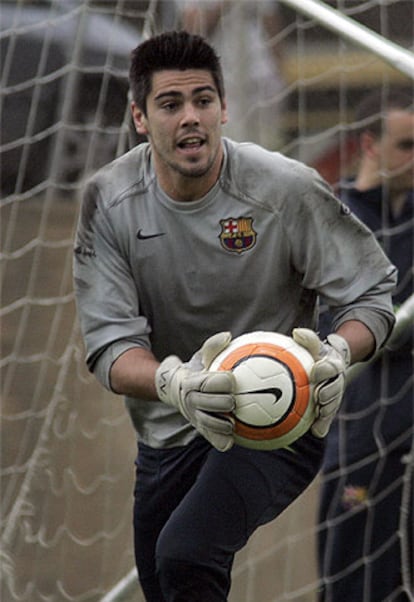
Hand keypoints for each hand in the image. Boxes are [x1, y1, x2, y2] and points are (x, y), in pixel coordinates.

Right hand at [155, 332, 235, 450]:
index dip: (225, 382)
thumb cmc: (194, 370)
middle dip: (229, 402)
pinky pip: (213, 440)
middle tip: (234, 399)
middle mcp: (192, 401)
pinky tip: (233, 438)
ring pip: (214, 425)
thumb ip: (212, 346)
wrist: (173, 388)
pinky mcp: (199, 429)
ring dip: (227, 424)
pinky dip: (223, 441)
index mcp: (193, 382)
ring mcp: (195, 417)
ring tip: (233, 420)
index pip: (211, 383)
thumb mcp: (200, 357)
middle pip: (217, 404)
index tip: (232, 379)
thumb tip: (228, 335)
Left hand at [292, 328, 350, 437]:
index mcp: (333, 366)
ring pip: (333, 404)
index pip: (331, 367)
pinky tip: (317, 432)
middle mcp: (337, 381)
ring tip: (320, 418)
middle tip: (319, 398)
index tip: (314, 372)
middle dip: (329, 394)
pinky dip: (323, 425)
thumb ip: (308, 339)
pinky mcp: (330, 408)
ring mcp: (335, 395)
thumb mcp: (313, 345)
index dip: (324, 370)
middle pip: (336, 389)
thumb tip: (297, 332)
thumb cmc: (316, 354)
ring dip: (327, 412)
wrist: (328, 366)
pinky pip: (328, 418)